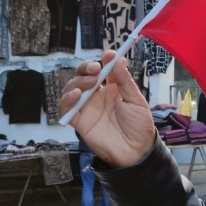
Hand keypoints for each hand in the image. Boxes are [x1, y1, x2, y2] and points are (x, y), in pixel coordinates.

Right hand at [59, 50, 154, 167]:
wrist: (137, 151)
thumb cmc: (139, 126)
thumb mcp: (136, 101)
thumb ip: (125, 82)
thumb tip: (118, 59)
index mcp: (111, 89)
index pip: (102, 70)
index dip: (103, 61)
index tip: (108, 54)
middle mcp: (97, 96)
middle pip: (83, 76)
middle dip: (85, 69)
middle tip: (95, 69)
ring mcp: (86, 108)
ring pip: (71, 89)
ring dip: (77, 82)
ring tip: (91, 83)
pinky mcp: (79, 121)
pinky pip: (65, 109)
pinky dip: (66, 100)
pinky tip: (75, 95)